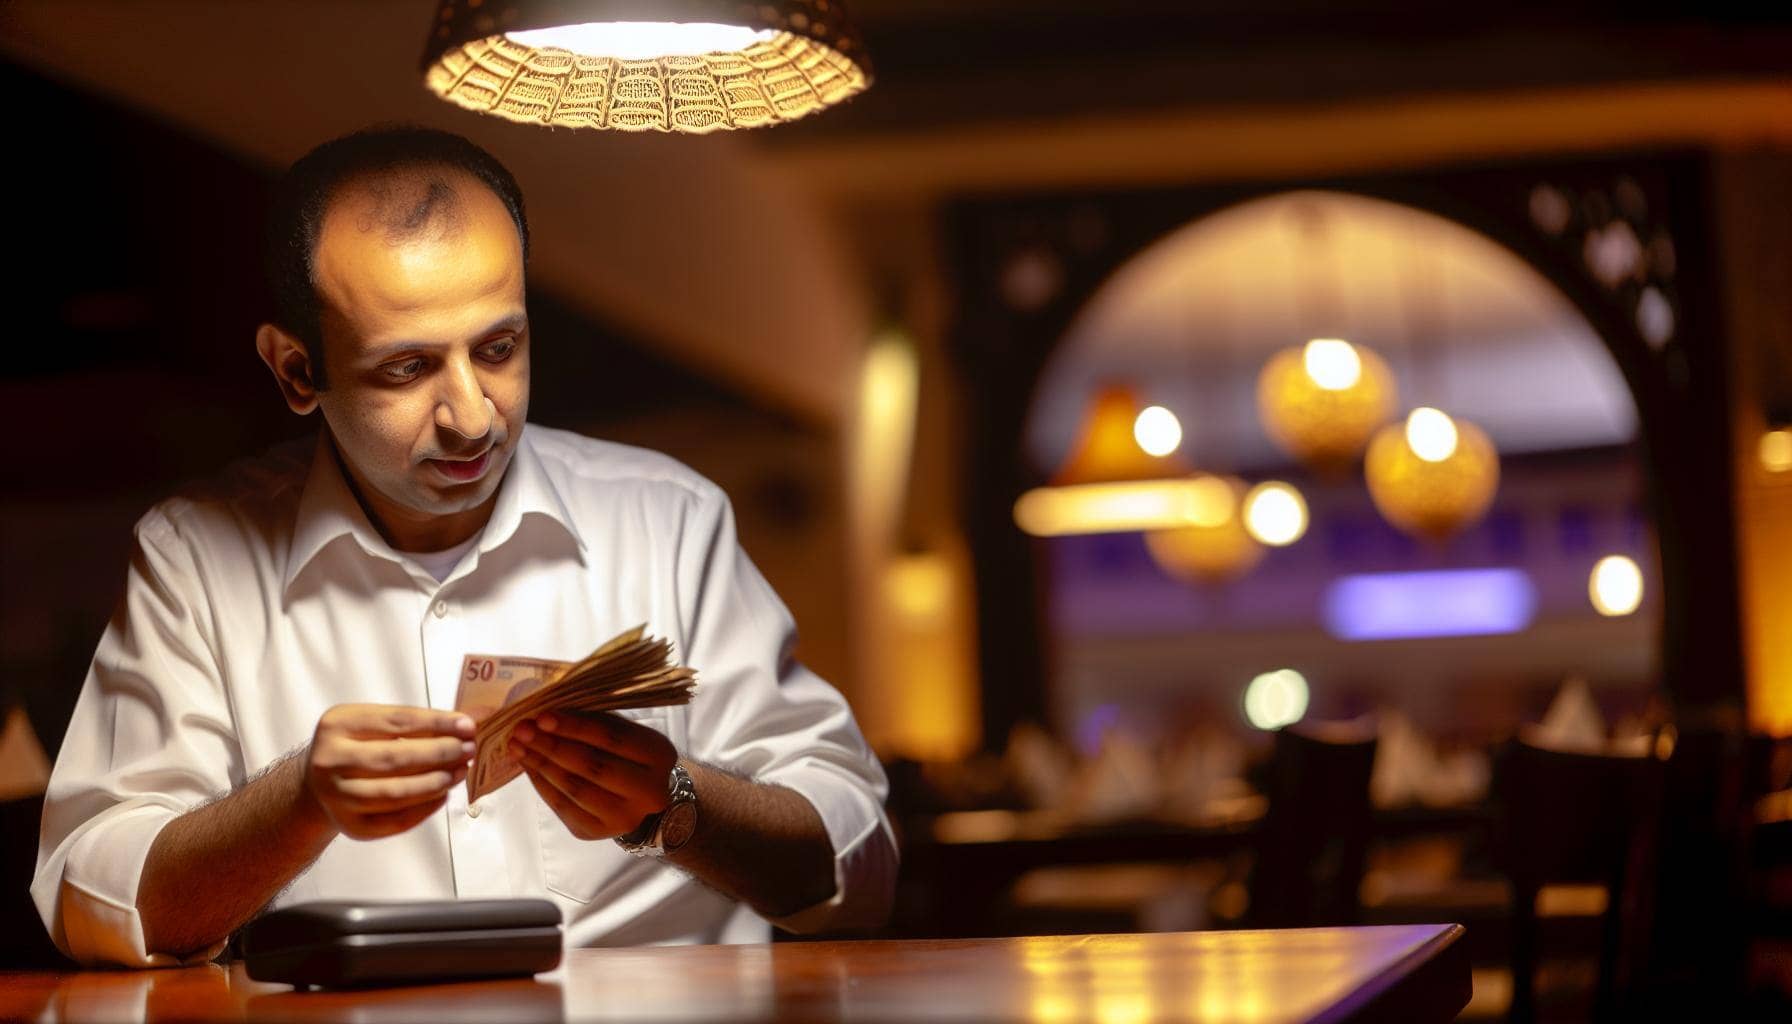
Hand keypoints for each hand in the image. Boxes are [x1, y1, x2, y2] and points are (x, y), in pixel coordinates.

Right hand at [304, 704, 475, 839]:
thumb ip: (411, 725)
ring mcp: (336, 797)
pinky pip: (395, 821)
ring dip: (436, 782)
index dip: (437, 723)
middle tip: (468, 750)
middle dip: (440, 753)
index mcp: (337, 725)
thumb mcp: (370, 725)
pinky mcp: (350, 826)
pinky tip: (442, 795)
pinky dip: (425, 809)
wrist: (317, 786)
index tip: (467, 725)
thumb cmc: (355, 748)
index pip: (397, 721)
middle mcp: (330, 761)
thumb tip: (463, 728)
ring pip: (396, 792)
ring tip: (460, 772)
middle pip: (395, 758)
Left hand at [510, 712, 676, 841]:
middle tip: (522, 730)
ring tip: (518, 745)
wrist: (642, 802)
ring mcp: (622, 817)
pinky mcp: (596, 832)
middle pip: (592, 766)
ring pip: (574, 788)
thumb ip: (596, 722)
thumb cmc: (628, 756)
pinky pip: (562, 806)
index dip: (575, 726)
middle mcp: (647, 791)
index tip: (542, 716)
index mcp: (658, 755)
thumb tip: (548, 715)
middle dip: (552, 746)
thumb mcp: (625, 733)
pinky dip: (540, 783)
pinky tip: (527, 765)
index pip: (612, 738)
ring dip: (541, 764)